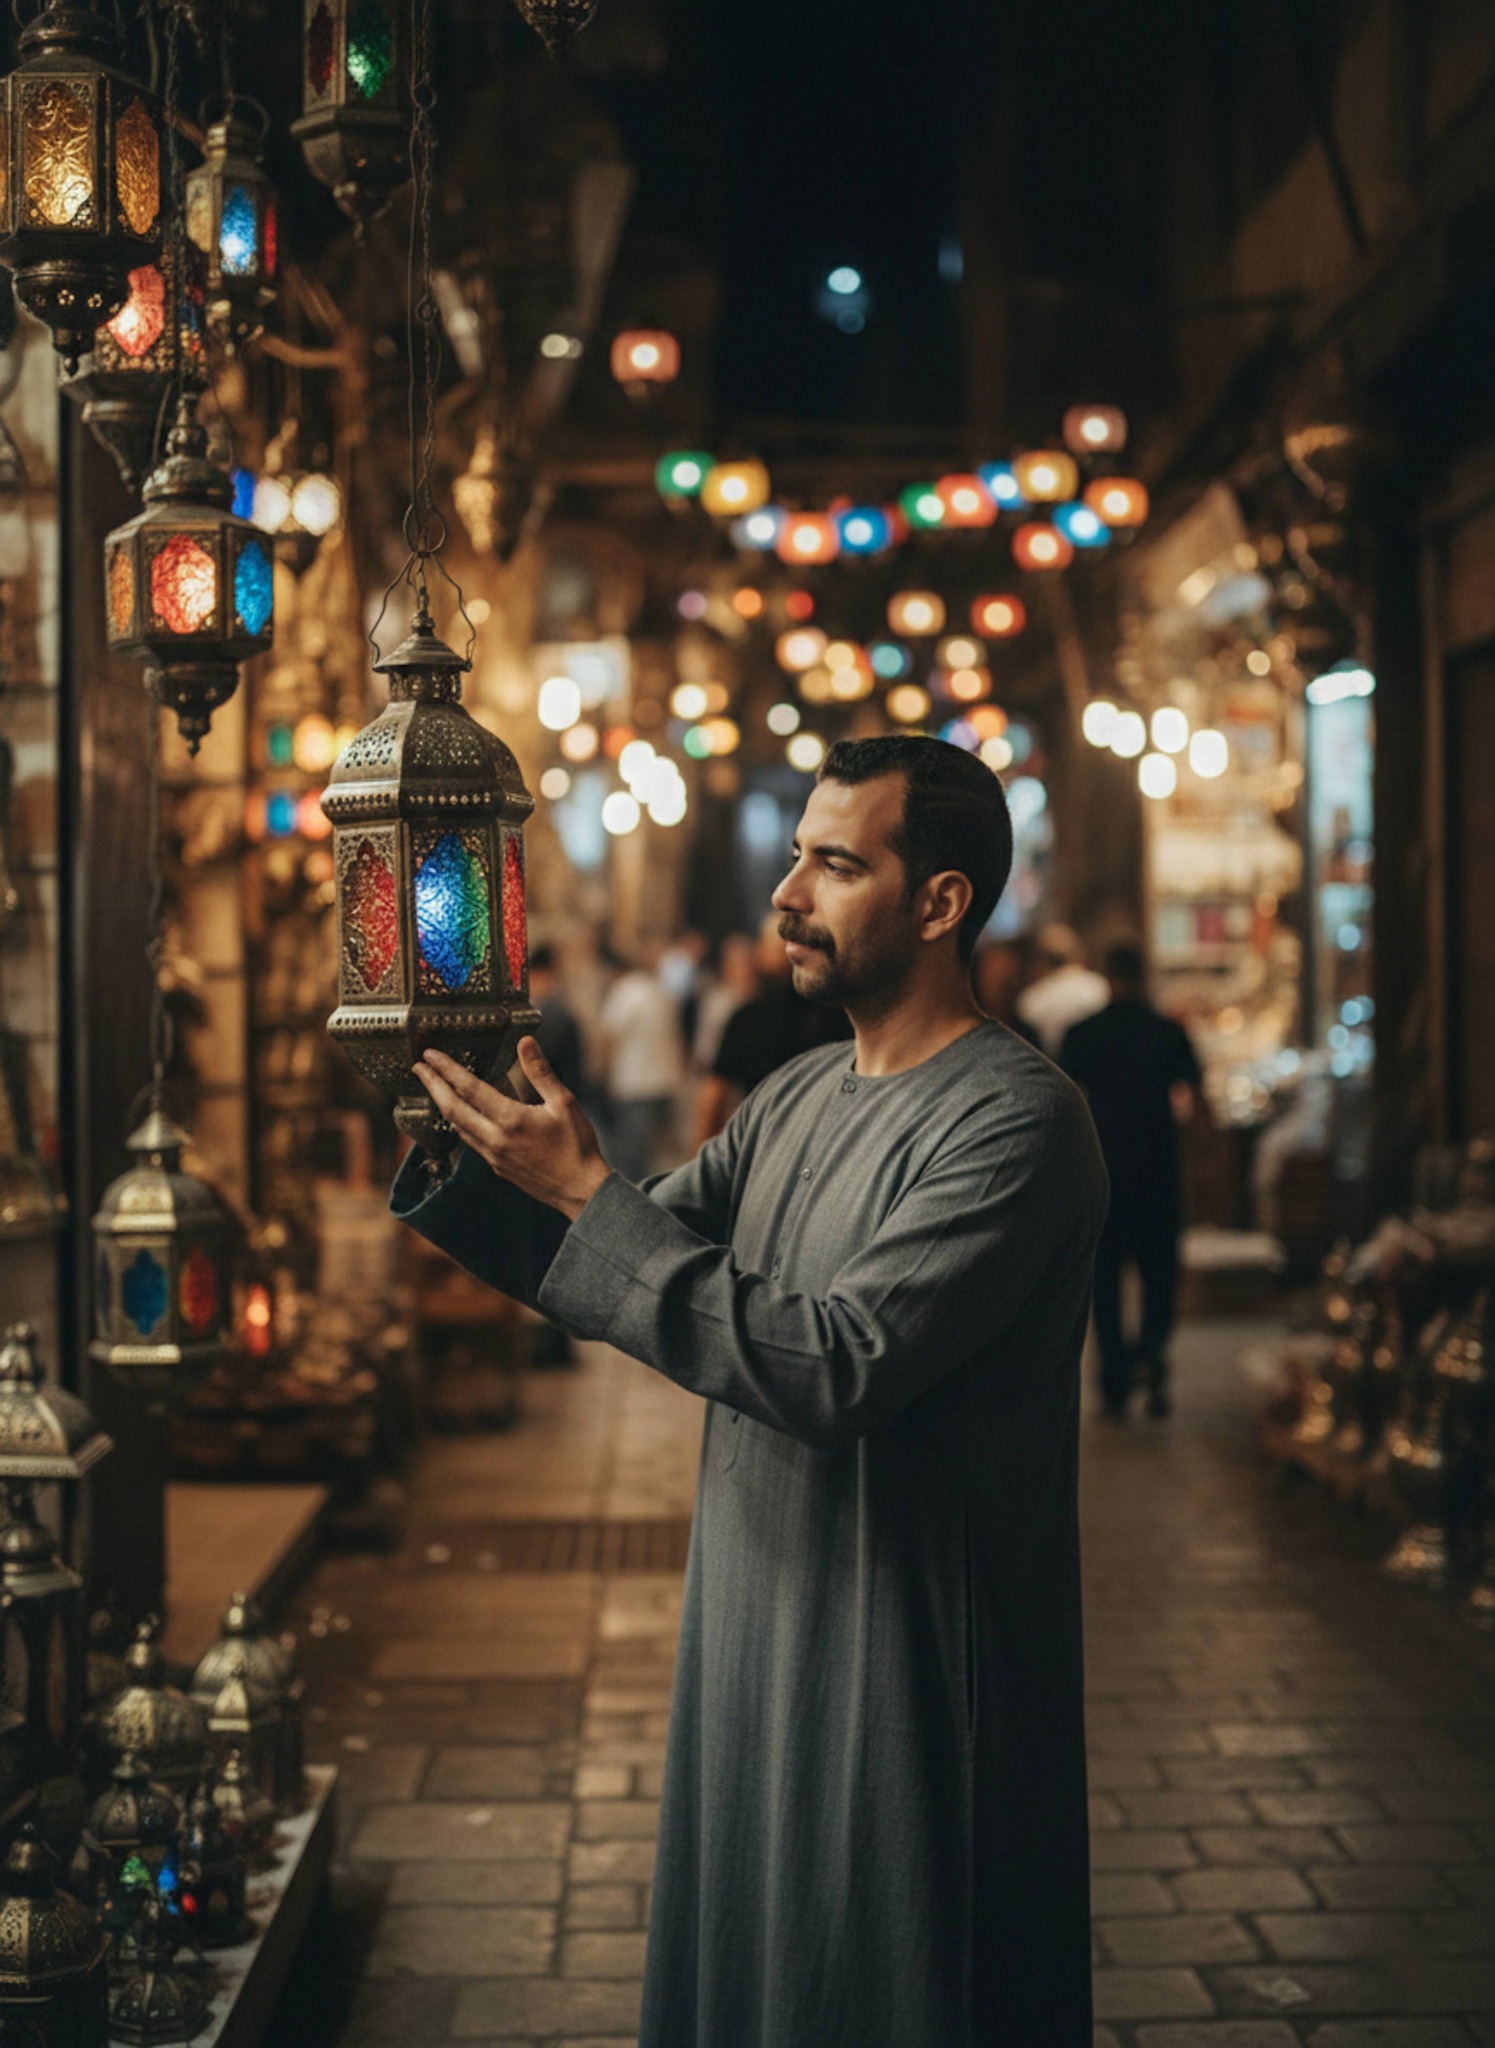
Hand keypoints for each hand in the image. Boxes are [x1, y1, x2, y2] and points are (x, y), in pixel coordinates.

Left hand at [413, 1039, 611, 1220]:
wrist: (580, 1190)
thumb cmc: (577, 1145)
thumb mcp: (564, 1102)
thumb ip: (540, 1071)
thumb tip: (525, 1042)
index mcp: (511, 1119)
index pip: (469, 1088)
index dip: (447, 1069)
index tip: (430, 1055)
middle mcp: (495, 1139)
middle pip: (452, 1109)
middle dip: (432, 1086)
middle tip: (418, 1067)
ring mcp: (493, 1155)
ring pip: (458, 1127)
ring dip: (442, 1104)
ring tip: (434, 1087)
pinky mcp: (497, 1166)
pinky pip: (470, 1140)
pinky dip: (460, 1122)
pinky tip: (463, 1114)